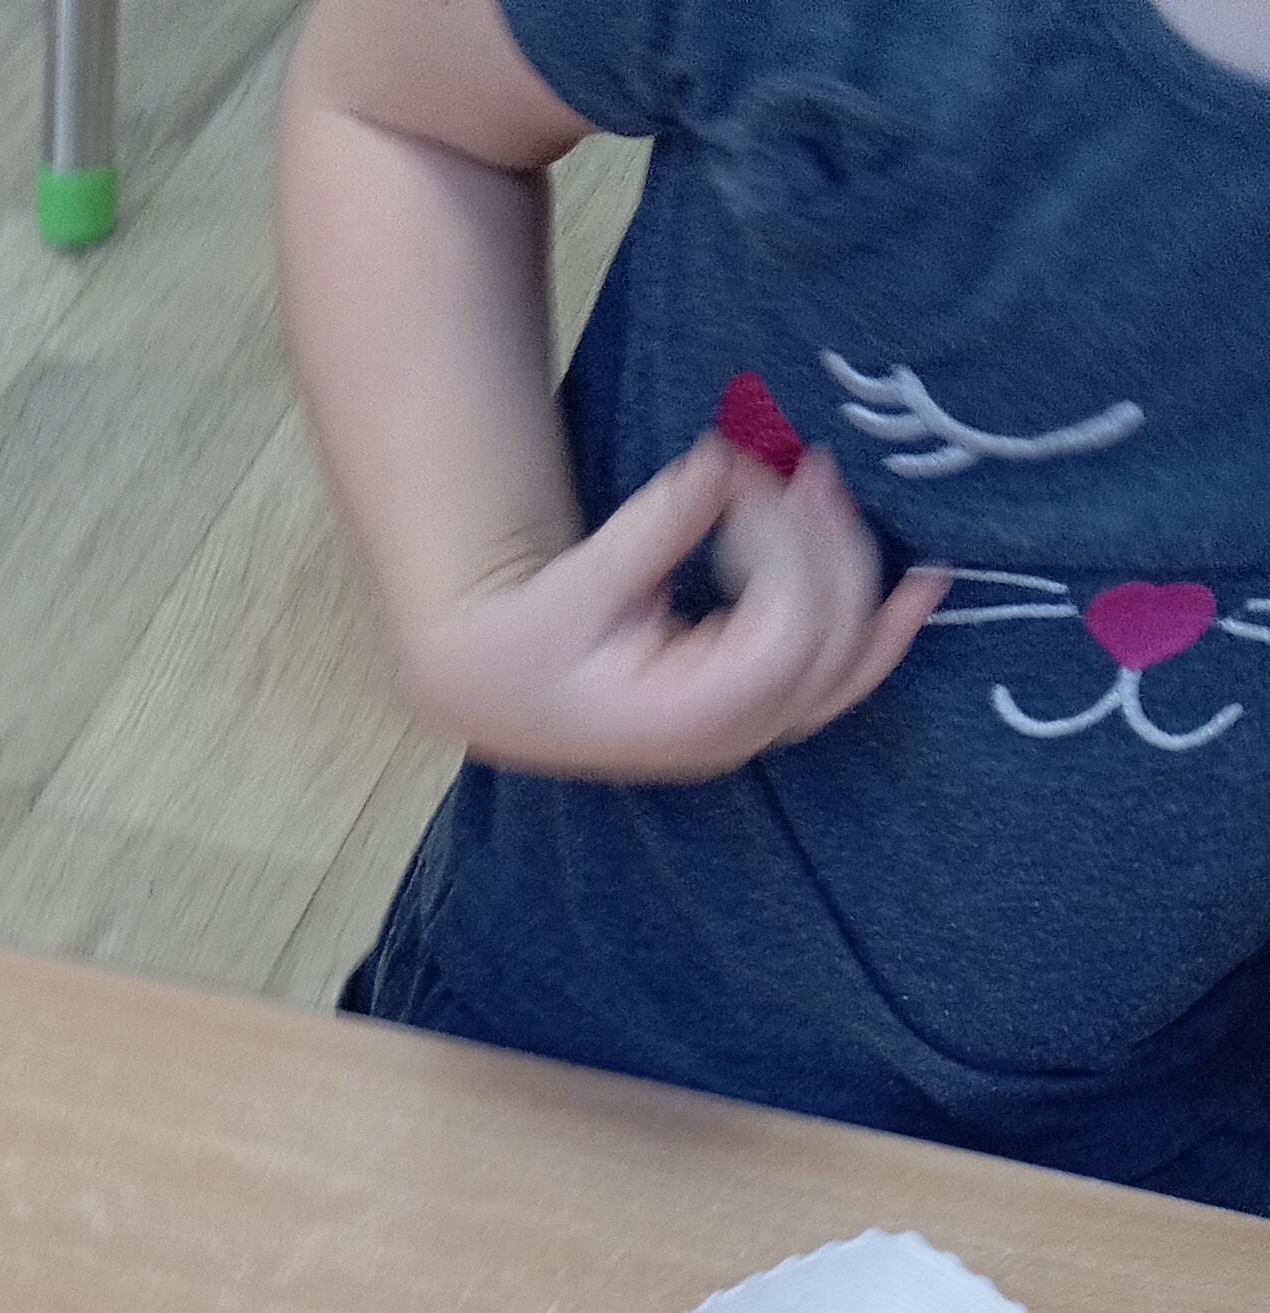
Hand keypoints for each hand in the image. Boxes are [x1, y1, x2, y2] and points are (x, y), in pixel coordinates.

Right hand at [402, 437, 949, 782]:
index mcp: (684, 717)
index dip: (782, 542)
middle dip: (826, 543)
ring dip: (860, 570)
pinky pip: (846, 679)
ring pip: (848, 663)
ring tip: (830, 484)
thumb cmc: (526, 641)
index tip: (738, 474)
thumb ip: (656, 528)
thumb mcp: (574, 582)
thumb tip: (722, 463)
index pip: (783, 631)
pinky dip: (889, 631)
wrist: (501, 687)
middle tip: (800, 461)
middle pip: (829, 642)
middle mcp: (730, 736)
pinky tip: (927, 584)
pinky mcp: (764, 708)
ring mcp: (753, 729)